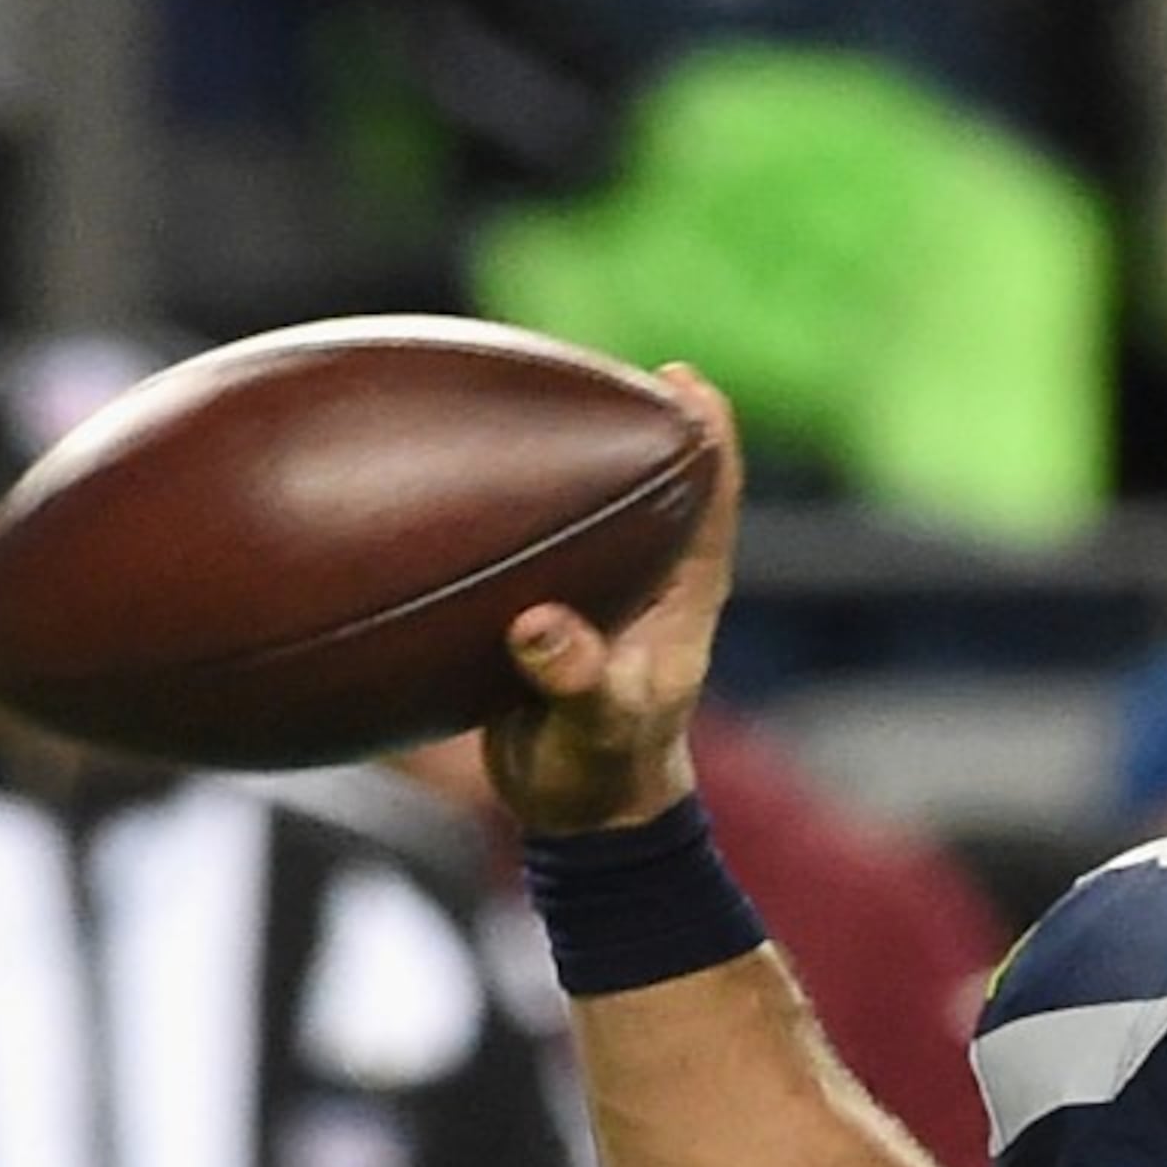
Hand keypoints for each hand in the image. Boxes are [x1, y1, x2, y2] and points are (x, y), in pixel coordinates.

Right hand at [484, 365, 743, 834]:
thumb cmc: (602, 768)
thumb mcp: (594, 728)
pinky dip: (508, 498)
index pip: (712, 495)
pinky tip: (454, 467)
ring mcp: (602, 585)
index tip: (681, 379)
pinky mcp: (554, 602)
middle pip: (656, 476)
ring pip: (593, 498)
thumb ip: (576, 679)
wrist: (577, 806)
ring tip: (521, 388)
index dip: (707, 432)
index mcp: (685, 593)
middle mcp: (649, 575)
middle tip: (590, 360)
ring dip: (566, 450)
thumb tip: (541, 627)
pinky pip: (536, 532)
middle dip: (632, 416)